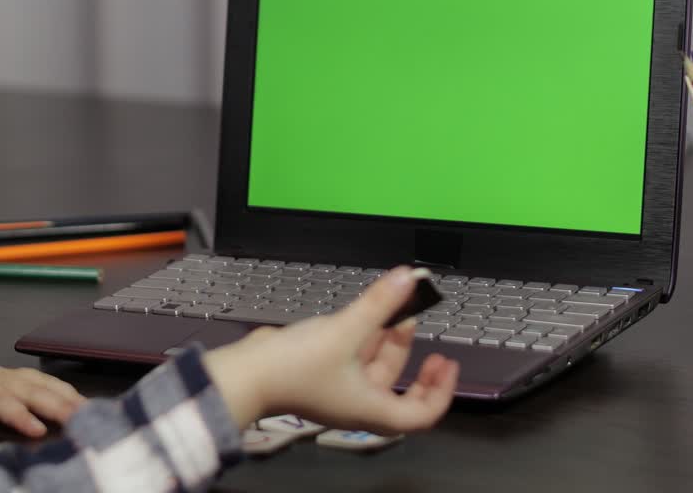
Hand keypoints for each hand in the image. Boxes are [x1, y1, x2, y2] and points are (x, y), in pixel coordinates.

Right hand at [204, 265, 458, 434]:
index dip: (441, 390)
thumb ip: (380, 304)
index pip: (421, 414)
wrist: (246, 373)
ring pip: (371, 368)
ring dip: (384, 340)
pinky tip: (363, 315)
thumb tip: (409, 278)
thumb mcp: (346, 331)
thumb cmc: (295, 368)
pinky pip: (349, 358)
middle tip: (417, 323)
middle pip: (396, 385)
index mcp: (370, 408)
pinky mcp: (317, 373)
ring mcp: (335, 389)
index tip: (447, 363)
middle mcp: (355, 403)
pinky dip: (361, 338)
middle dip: (408, 352)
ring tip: (394, 309)